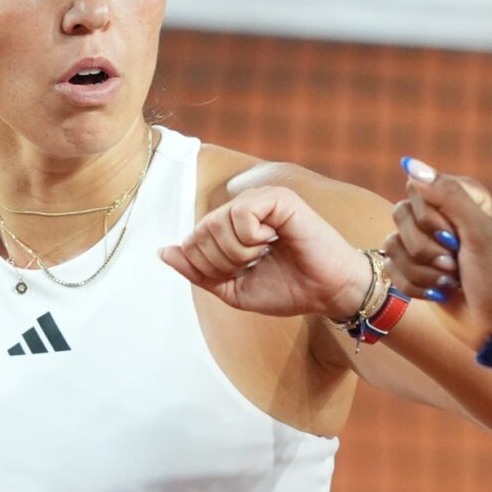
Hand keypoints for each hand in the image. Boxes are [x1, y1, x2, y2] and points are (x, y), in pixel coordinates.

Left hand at [160, 185, 372, 320]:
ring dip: (238, 251)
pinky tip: (274, 239)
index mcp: (231, 226)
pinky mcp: (278, 198)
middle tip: (255, 263)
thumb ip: (198, 271)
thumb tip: (164, 252)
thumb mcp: (233, 288)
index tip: (241, 272)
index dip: (208, 267)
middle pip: (200, 232)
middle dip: (222, 261)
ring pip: (218, 223)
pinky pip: (241, 215)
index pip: (191, 241)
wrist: (327, 293)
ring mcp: (260, 199)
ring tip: (265, 252)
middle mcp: (242, 207)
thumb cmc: (288, 289)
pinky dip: (252, 238)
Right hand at [384, 158, 491, 341]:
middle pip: (400, 215)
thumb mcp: (480, 232)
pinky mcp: (415, 270)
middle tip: (455, 262)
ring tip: (451, 281)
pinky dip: (415, 286)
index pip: (418, 189)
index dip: (429, 217)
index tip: (455, 236)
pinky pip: (391, 269)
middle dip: (425, 247)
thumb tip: (410, 164)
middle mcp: (441, 215)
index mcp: (461, 197)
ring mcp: (426, 244)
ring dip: (422, 271)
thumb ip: (448, 195)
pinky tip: (440, 293)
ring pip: (392, 244)